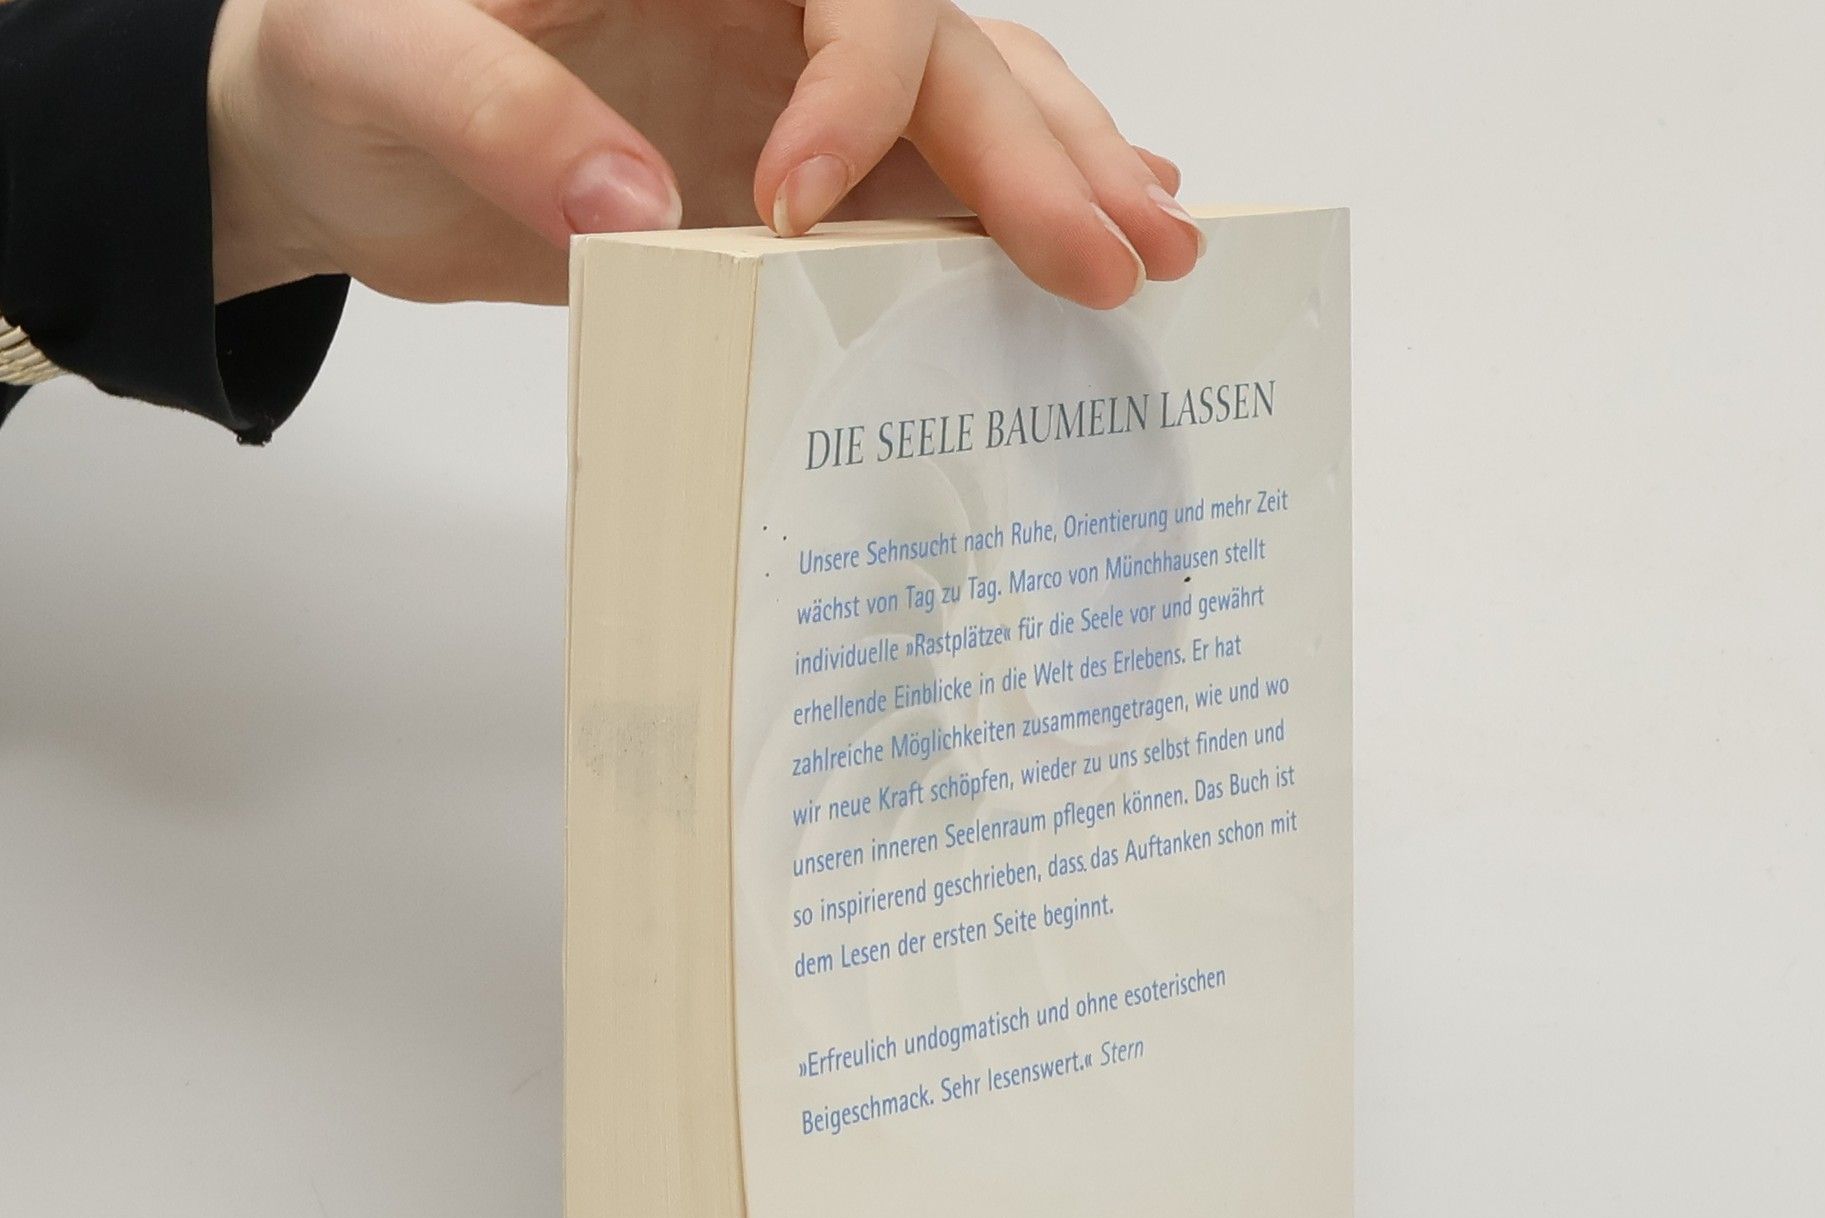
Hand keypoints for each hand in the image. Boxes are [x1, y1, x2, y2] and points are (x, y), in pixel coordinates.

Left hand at [207, 0, 1201, 311]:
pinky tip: (1078, 242)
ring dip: (1061, 181)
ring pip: (963, 111)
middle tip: (1123, 250)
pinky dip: (998, 222)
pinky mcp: (779, 188)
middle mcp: (764, 8)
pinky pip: (914, 197)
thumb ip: (497, 114)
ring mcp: (783, 97)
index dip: (852, 89)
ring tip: (1160, 245)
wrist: (329, 141)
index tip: (796, 209)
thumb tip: (640, 213)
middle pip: (943, 53)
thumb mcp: (378, 56)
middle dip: (1038, 153)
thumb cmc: (337, 61)